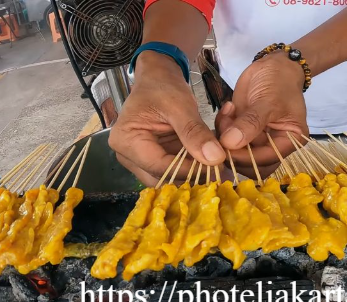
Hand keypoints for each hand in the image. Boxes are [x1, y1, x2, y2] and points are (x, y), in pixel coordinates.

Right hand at [109, 52, 225, 185]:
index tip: (215, 166)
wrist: (158, 77)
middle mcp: (129, 156)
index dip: (189, 170)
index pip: (159, 167)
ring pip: (171, 178)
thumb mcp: (180, 106)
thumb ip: (195, 132)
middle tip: (221, 168)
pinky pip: (176, 170)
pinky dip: (193, 166)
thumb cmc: (162, 86)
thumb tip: (215, 158)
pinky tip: (212, 160)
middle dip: (192, 175)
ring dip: (195, 173)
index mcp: (126, 141)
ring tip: (219, 164)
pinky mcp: (156, 160)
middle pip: (163, 178)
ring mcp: (142, 160)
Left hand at [215, 52, 309, 178]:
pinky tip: (228, 108)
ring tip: (227, 113)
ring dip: (225, 138)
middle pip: (251, 165)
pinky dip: (222, 127)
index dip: (246, 159)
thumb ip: (251, 122)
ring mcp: (256, 140)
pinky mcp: (242, 131)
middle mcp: (274, 146)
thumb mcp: (268, 100)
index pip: (267, 161)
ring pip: (236, 153)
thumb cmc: (279, 82)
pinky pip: (227, 139)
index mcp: (289, 141)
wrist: (273, 65)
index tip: (226, 149)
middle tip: (222, 133)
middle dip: (234, 152)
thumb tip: (230, 144)